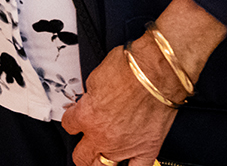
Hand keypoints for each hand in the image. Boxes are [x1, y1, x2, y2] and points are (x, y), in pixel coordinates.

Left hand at [63, 0, 225, 165]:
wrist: (157, 72)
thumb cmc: (129, 69)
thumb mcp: (95, 78)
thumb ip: (89, 96)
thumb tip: (90, 99)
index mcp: (86, 116)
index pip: (69, 126)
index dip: (71, 120)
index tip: (75, 118)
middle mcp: (102, 136)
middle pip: (81, 157)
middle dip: (80, 149)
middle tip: (84, 143)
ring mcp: (124, 147)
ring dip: (100, 162)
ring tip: (101, 156)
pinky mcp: (147, 150)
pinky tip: (127, 163)